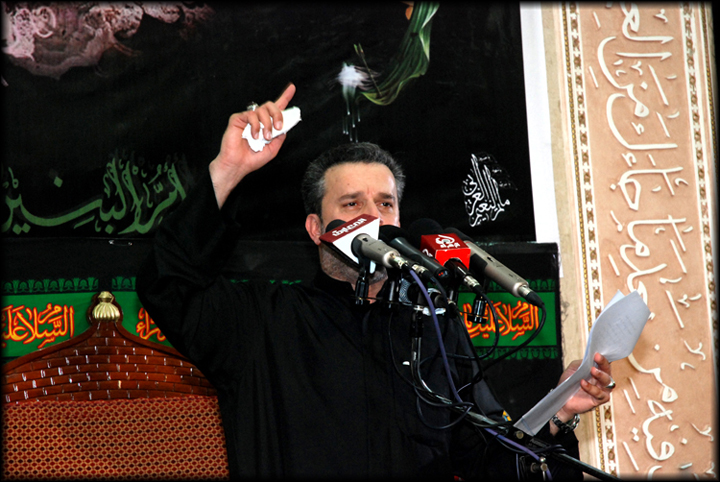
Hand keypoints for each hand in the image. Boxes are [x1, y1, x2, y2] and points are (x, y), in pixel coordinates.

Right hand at [209, 82, 295, 206]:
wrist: (238, 165)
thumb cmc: (252, 159)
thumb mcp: (272, 150)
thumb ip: (280, 137)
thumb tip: (284, 125)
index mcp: (267, 125)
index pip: (277, 108)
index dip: (285, 97)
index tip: (292, 87)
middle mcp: (258, 120)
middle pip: (271, 105)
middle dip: (278, 114)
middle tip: (279, 127)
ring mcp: (247, 118)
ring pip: (262, 109)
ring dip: (267, 123)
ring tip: (265, 137)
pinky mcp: (238, 119)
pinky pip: (251, 114)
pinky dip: (256, 125)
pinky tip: (254, 135)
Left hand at [550, 353, 613, 435]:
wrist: (562, 398)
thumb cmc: (569, 382)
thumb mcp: (573, 368)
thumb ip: (582, 363)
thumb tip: (590, 358)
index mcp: (597, 371)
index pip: (604, 363)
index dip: (603, 358)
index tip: (597, 353)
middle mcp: (602, 380)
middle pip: (608, 371)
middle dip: (603, 363)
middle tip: (597, 358)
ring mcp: (602, 390)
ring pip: (608, 382)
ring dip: (600, 375)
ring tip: (592, 370)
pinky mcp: (599, 400)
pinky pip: (600, 394)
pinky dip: (591, 388)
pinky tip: (583, 383)